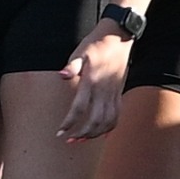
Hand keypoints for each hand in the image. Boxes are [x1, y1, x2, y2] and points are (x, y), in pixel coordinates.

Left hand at [57, 23, 130, 140]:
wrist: (118, 38)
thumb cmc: (95, 44)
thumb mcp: (80, 52)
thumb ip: (72, 67)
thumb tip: (62, 76)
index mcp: (92, 81)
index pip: (80, 108)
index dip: (69, 123)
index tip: (60, 133)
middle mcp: (104, 90)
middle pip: (95, 121)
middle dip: (82, 134)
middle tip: (69, 140)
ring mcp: (114, 93)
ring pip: (108, 122)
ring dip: (95, 134)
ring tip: (82, 140)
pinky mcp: (119, 93)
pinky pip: (117, 116)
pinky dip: (108, 128)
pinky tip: (99, 134)